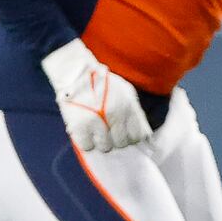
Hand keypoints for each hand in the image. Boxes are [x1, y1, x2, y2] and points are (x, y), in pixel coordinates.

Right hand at [42, 39, 151, 154]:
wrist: (78, 74)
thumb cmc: (104, 83)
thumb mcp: (126, 92)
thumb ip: (134, 111)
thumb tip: (144, 133)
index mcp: (128, 107)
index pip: (137, 135)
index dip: (132, 138)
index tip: (126, 136)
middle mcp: (115, 116)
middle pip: (121, 142)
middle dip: (117, 140)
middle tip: (110, 134)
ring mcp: (97, 122)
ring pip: (105, 147)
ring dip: (102, 142)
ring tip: (97, 134)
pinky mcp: (79, 126)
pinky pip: (87, 146)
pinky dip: (87, 143)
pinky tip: (86, 135)